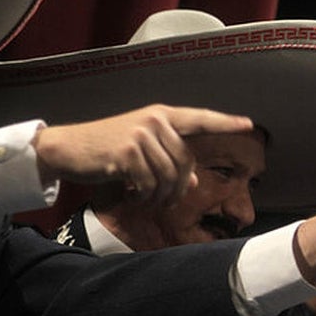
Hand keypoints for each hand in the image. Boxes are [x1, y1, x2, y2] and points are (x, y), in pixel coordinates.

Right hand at [32, 105, 253, 204]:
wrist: (67, 148)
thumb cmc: (104, 149)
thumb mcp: (139, 152)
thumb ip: (167, 161)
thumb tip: (193, 183)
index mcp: (160, 115)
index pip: (198, 118)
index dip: (224, 122)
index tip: (247, 124)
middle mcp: (154, 120)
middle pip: (185, 163)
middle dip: (177, 188)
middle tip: (161, 201)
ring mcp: (140, 134)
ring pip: (169, 176)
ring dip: (159, 196)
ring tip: (144, 198)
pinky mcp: (127, 152)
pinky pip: (150, 184)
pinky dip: (144, 196)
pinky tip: (132, 194)